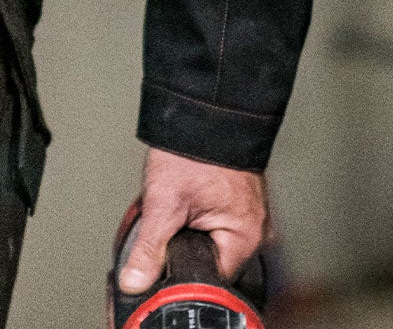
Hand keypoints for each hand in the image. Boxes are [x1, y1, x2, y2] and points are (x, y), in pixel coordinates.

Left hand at [116, 146, 267, 291]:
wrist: (204, 109)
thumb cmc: (193, 149)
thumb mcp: (164, 203)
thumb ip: (149, 250)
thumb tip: (136, 282)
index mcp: (246, 237)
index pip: (211, 279)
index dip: (183, 272)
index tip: (165, 258)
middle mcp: (256, 229)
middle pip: (213, 261)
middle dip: (186, 249)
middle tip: (172, 221)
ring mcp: (251, 214)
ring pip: (214, 242)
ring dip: (193, 232)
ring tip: (181, 206)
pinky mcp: (241, 202)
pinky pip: (219, 223)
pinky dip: (200, 217)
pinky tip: (190, 201)